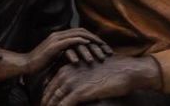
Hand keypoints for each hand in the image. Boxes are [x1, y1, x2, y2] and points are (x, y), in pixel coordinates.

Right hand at [26, 29, 112, 73]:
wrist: (27, 64)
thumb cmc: (41, 63)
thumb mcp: (56, 56)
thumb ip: (65, 52)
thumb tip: (77, 55)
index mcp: (60, 36)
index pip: (80, 32)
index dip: (92, 37)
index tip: (102, 46)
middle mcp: (59, 34)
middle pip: (81, 31)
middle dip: (95, 38)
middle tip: (105, 45)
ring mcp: (56, 39)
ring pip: (77, 34)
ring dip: (90, 39)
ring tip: (100, 45)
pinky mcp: (54, 46)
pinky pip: (69, 41)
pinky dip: (80, 41)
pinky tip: (88, 44)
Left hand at [41, 55, 161, 105]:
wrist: (125, 71)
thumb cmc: (111, 71)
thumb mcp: (89, 71)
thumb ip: (78, 78)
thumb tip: (74, 90)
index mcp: (67, 67)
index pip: (49, 84)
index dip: (46, 96)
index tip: (45, 104)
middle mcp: (66, 73)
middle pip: (49, 93)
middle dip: (45, 103)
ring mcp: (72, 82)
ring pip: (54, 100)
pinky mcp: (79, 92)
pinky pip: (64, 105)